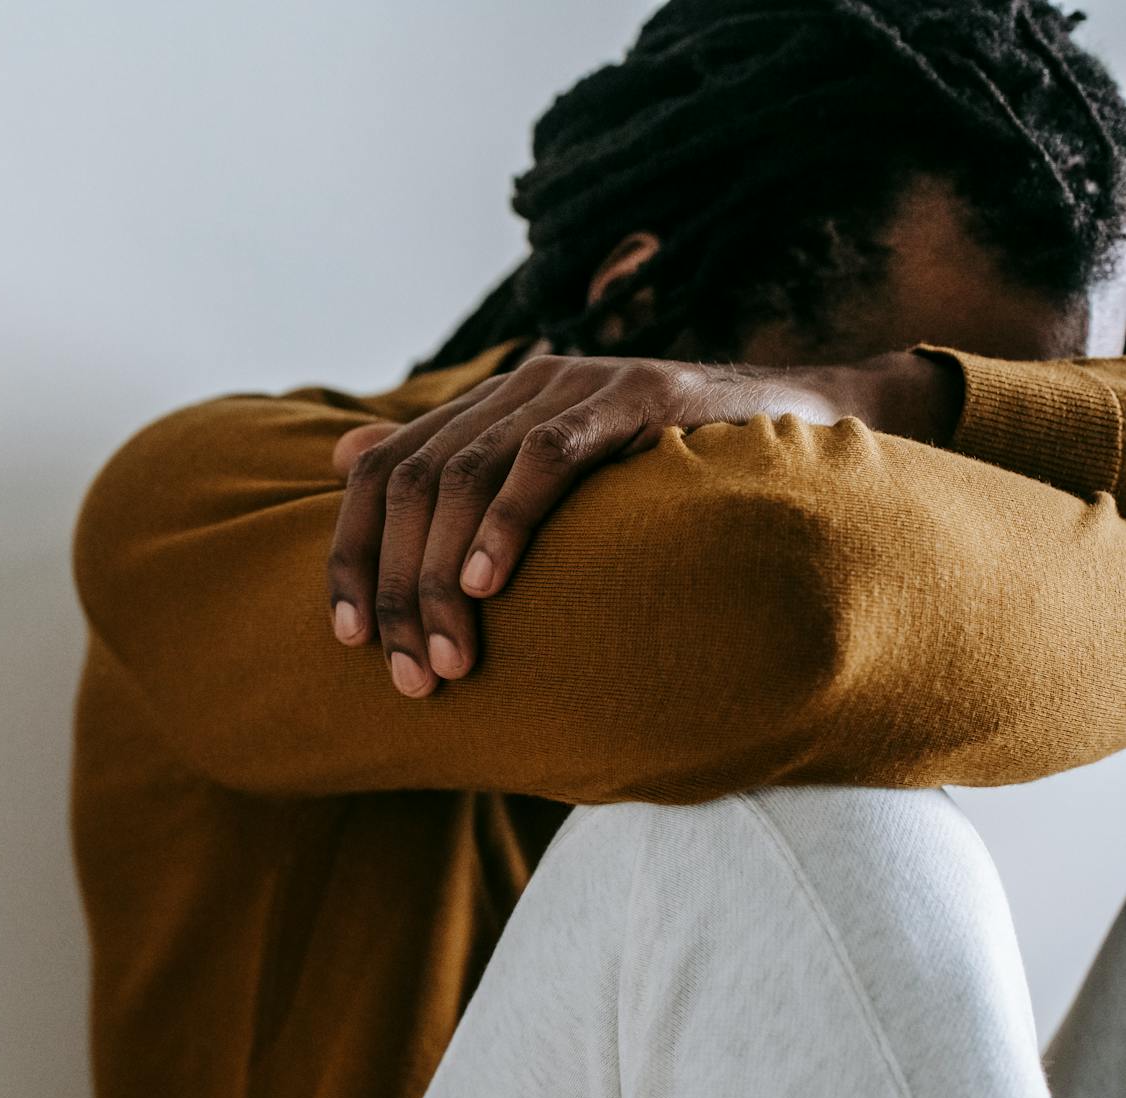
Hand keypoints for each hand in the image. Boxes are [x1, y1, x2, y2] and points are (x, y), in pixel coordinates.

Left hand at [326, 350, 959, 697]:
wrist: (795, 424)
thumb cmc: (664, 476)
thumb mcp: (549, 482)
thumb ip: (452, 472)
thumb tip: (341, 461)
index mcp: (485, 407)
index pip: (380, 472)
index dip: (351, 554)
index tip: (347, 639)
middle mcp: (516, 386)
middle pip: (412, 484)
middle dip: (399, 589)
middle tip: (409, 675)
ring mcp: (573, 384)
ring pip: (464, 476)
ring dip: (445, 576)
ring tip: (449, 656)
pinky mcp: (634, 395)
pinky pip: (547, 456)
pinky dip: (508, 522)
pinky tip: (490, 587)